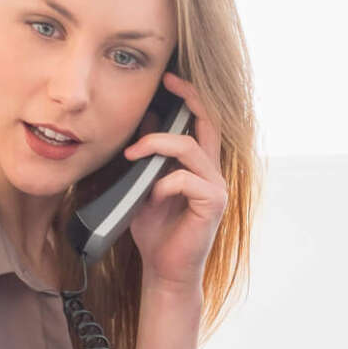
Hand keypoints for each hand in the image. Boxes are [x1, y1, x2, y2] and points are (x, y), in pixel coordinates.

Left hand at [123, 71, 227, 294]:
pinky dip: (163, 183)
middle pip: (209, 123)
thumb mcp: (144, 186)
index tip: (169, 79)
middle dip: (189, 98)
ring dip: (157, 145)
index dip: (190, 97)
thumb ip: (149, 158)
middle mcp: (212, 173)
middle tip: (167, 82)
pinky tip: (151, 196)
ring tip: (132, 154)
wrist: (164, 270)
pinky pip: (185, 179)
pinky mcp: (212, 204)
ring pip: (189, 148)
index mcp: (200, 166)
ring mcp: (215, 188)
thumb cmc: (155, 231)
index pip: (202, 122)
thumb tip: (144, 122)